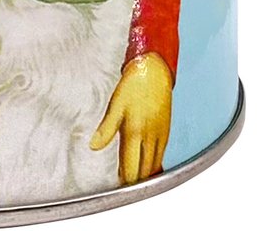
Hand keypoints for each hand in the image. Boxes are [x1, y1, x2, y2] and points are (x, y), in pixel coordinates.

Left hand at [89, 52, 172, 183]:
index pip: (131, 167)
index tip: (117, 187)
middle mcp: (150, 137)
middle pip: (144, 170)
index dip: (125, 180)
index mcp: (134, 132)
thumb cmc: (133, 85)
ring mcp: (160, 136)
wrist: (155, 71)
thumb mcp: (116, 104)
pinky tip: (148, 166)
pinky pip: (161, 155)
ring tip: (134, 181)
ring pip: (154, 165)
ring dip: (145, 174)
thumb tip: (93, 146)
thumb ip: (106, 129)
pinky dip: (154, 164)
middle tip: (124, 187)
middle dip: (135, 180)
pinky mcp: (166, 131)